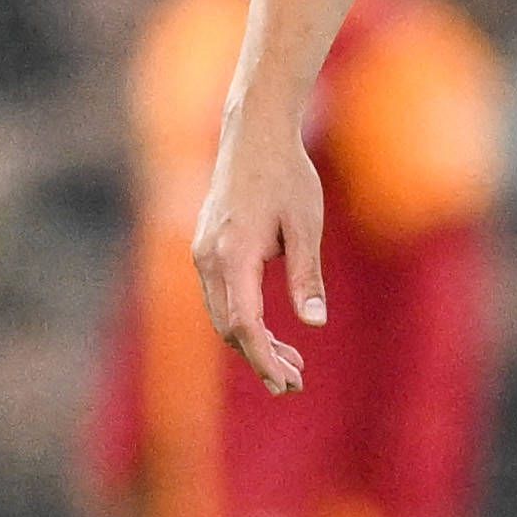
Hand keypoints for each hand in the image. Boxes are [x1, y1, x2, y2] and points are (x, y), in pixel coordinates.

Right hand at [190, 117, 327, 395]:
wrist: (254, 135)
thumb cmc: (286, 176)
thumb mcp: (306, 225)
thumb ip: (307, 275)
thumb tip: (314, 322)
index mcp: (233, 254)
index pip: (245, 324)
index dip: (264, 358)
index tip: (287, 382)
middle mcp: (208, 258)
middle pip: (229, 327)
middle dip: (260, 358)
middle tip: (295, 382)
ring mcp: (201, 253)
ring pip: (222, 315)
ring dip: (252, 343)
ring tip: (292, 363)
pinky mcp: (206, 248)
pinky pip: (220, 297)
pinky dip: (243, 320)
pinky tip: (271, 332)